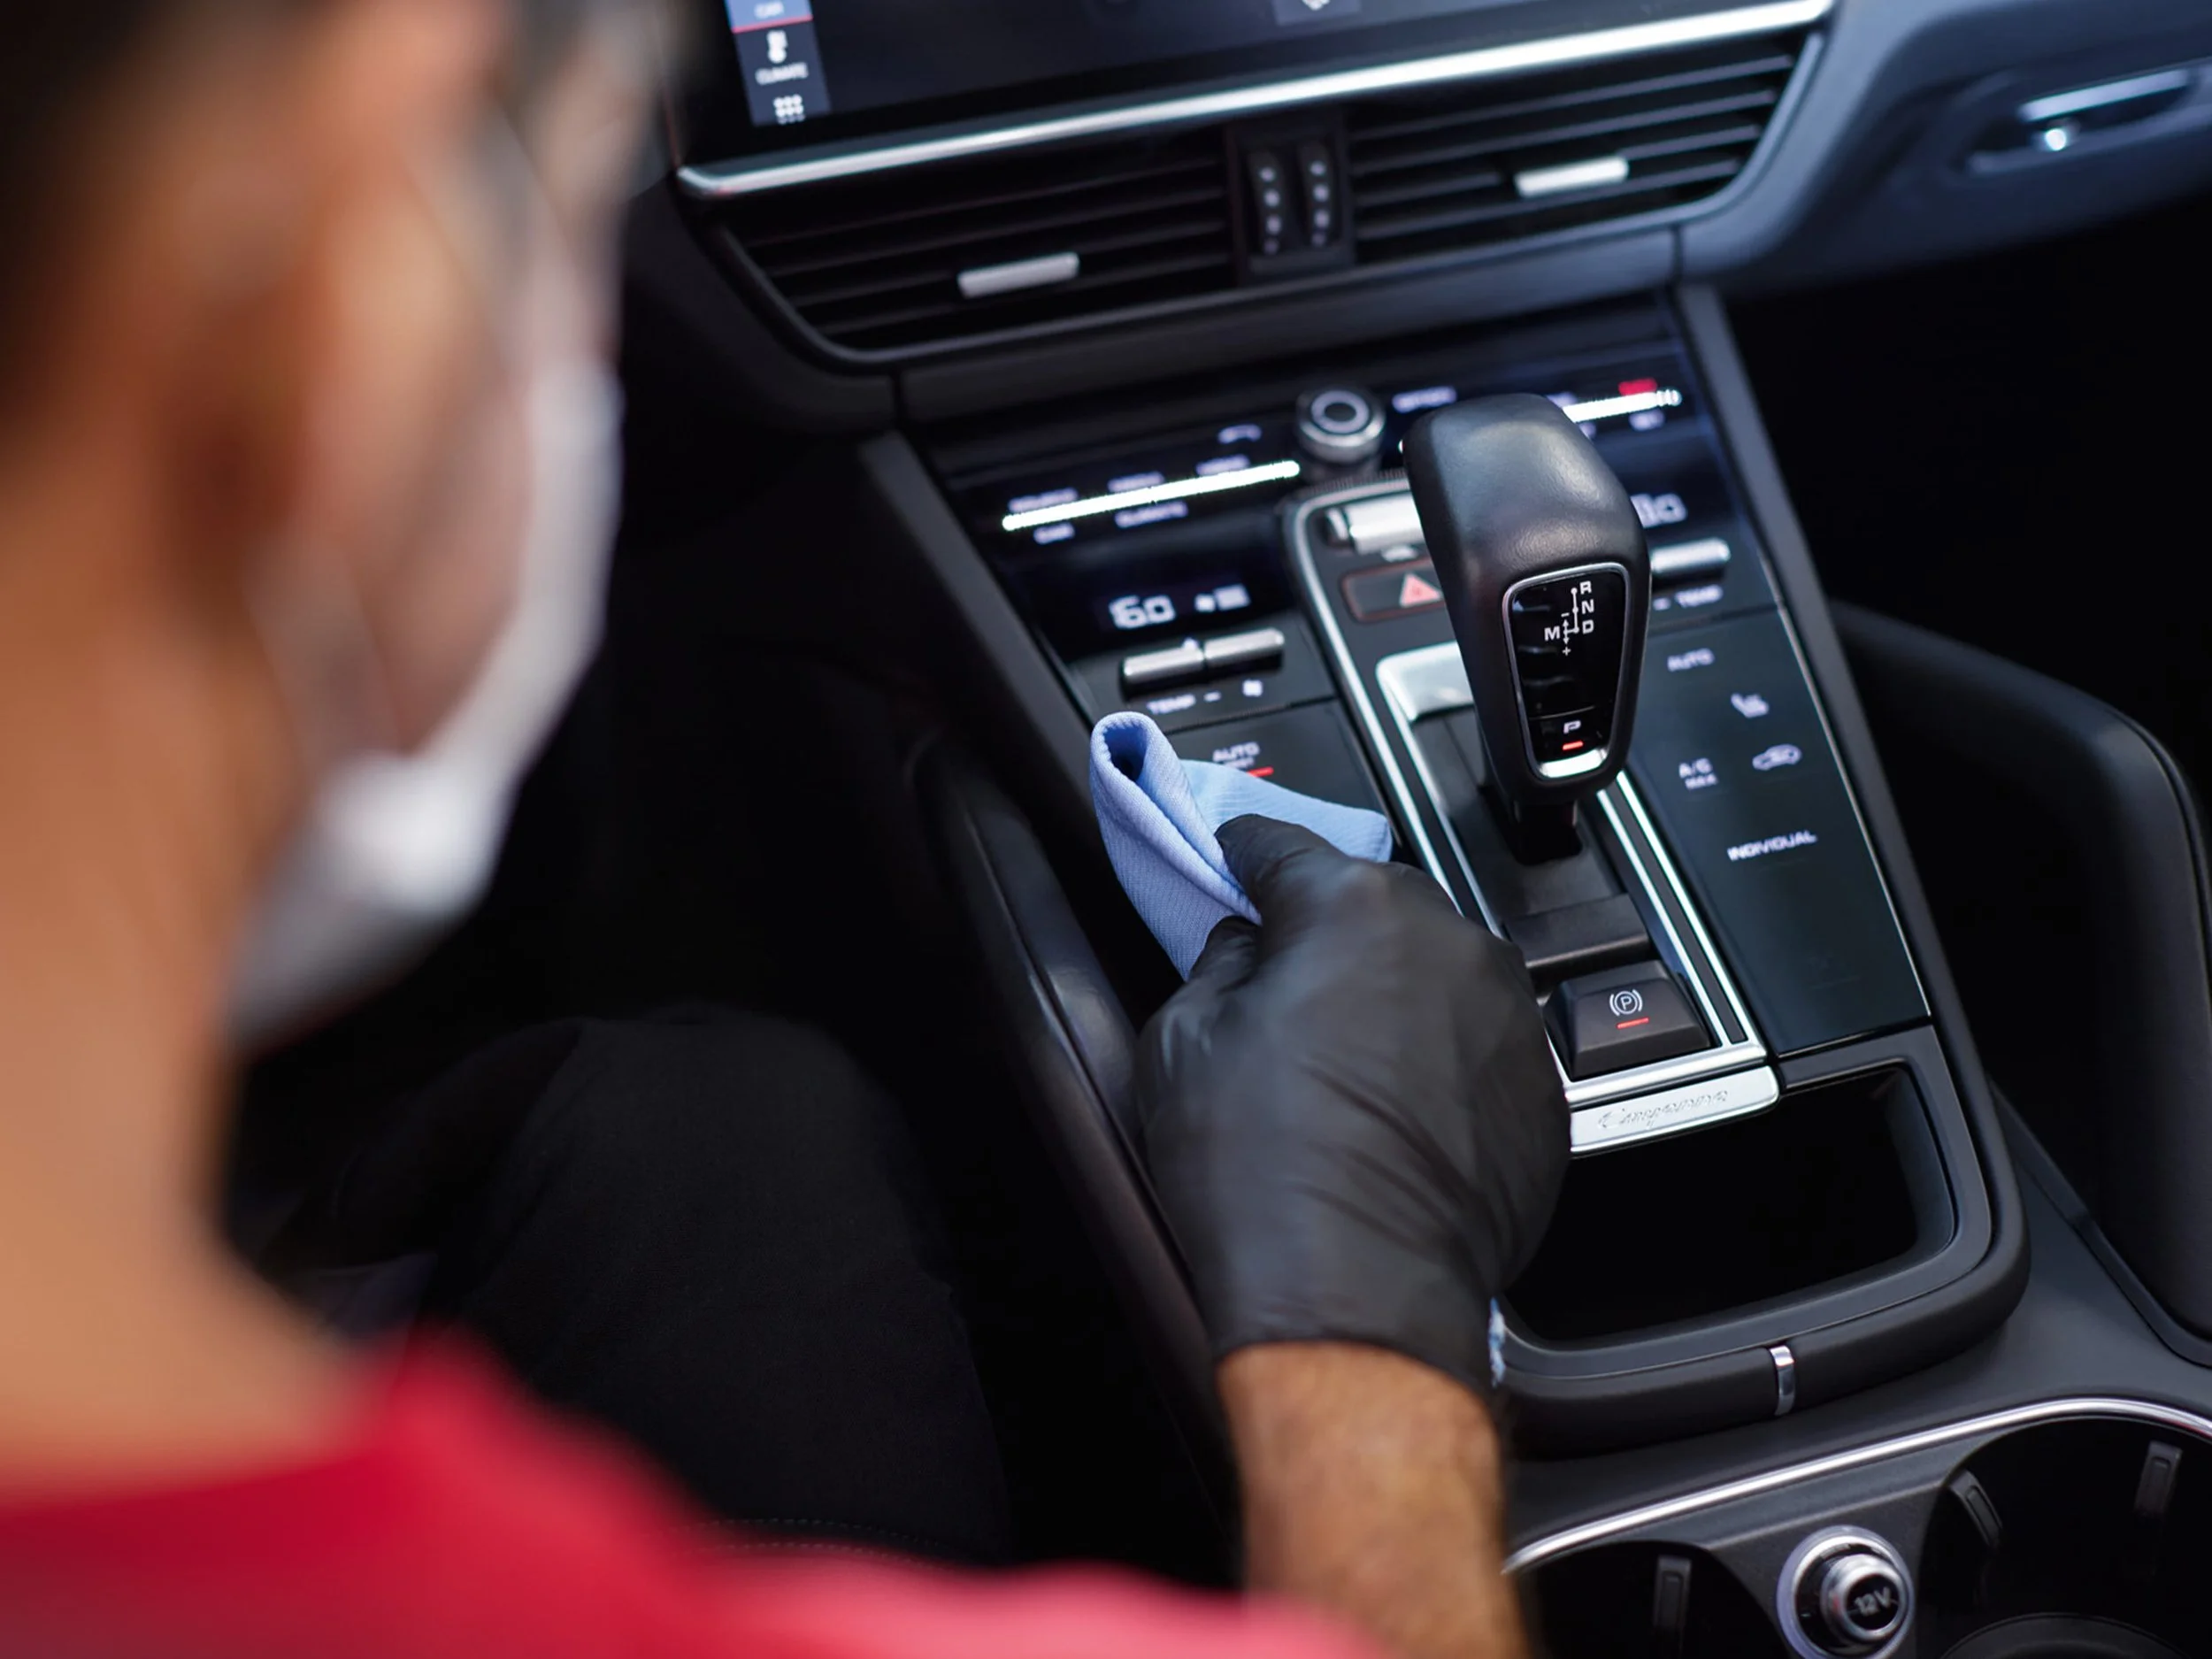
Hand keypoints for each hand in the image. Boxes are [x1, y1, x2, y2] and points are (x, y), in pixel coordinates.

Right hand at [1136, 816, 1568, 1390]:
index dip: (1244, 854)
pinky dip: (1439, 1064)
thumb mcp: (1181, 1043)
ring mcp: (1509, 1017)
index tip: (1233, 860)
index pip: (1284, 844)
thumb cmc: (1264, 1175)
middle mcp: (1448, 943)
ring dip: (1390, 999)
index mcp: (1352, 909)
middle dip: (1326, 935)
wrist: (1355, 1293)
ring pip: (1435, 975)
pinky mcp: (1542, 1091)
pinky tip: (1390, 1116)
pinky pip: (1479, 1048)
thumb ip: (1214, 964)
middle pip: (1372, 905)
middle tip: (1279, 991)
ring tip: (1338, 1071)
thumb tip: (1243, 949)